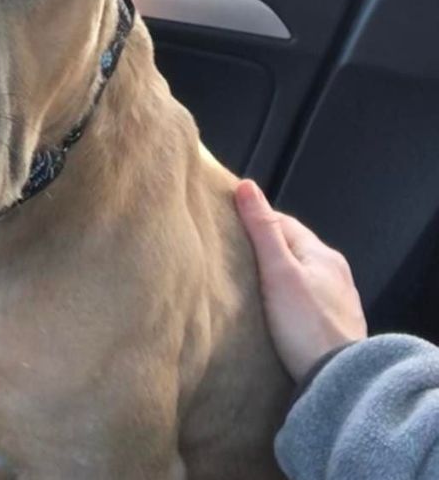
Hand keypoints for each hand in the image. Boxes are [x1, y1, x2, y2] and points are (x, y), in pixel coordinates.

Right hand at [235, 179, 366, 380]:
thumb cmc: (305, 323)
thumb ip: (262, 230)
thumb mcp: (278, 272)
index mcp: (322, 253)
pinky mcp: (333, 323)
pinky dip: (286, 296)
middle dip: (262, 248)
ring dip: (274, 275)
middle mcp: (335, 271)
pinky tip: (272, 309)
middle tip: (229, 256)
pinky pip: (305, 298)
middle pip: (291, 249)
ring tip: (245, 283)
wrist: (339, 377)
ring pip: (298, 275)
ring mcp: (337, 299)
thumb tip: (246, 185)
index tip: (224, 228)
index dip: (253, 221)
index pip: (282, 223)